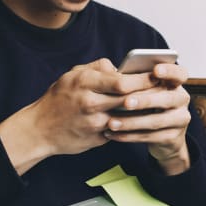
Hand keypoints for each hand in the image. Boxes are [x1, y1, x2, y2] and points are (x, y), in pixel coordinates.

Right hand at [0, 58, 155, 174]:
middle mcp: (90, 102)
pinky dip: (132, 124)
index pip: (122, 81)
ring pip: (128, 115)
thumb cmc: (58, 98)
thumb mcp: (73, 74)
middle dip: (150, 94)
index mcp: (85, 82)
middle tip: (165, 89)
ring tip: (159, 103)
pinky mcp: (97, 138)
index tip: (157, 75)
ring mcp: (94, 123)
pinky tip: (143, 119)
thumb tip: (120, 66)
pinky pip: (121, 129)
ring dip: (145, 110)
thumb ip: (98, 67)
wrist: (39, 129)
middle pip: (129, 99)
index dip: (143, 79)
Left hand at [104, 63, 191, 174]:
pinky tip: (114, 134)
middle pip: (167, 99)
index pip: (179, 74)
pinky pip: (150, 137)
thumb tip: (117, 76)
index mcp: (176, 83)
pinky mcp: (173, 137)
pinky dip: (129, 136)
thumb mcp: (146, 89)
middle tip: (126, 102)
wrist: (162, 134)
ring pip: (156, 121)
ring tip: (111, 123)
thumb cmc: (148, 103)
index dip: (169, 71)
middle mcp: (182, 100)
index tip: (155, 70)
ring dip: (132, 122)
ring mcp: (180, 119)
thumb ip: (138, 81)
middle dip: (145, 100)